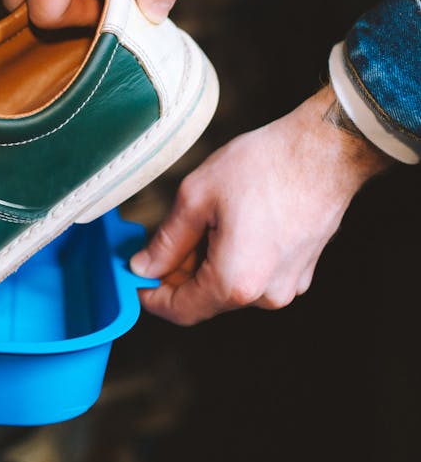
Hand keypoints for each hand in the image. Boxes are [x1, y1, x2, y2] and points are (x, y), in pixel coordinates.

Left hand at [130, 85, 392, 323]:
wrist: (323, 151)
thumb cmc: (262, 166)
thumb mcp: (197, 196)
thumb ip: (167, 241)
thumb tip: (144, 267)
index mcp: (234, 283)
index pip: (181, 310)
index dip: (152, 296)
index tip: (136, 277)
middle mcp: (264, 296)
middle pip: (206, 298)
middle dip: (181, 272)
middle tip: (166, 234)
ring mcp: (288, 287)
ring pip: (231, 286)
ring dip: (210, 262)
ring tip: (209, 217)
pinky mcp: (301, 272)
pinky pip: (256, 275)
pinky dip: (237, 258)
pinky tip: (236, 220)